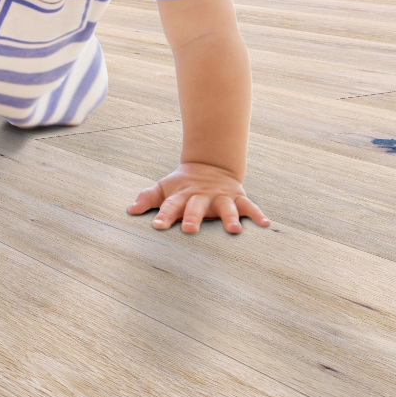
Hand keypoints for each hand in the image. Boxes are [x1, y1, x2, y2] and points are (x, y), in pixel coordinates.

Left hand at [128, 163, 268, 233]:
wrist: (209, 165)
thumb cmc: (182, 185)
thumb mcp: (164, 188)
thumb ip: (148, 198)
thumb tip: (130, 210)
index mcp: (181, 195)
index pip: (170, 205)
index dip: (164, 215)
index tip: (157, 225)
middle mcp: (201, 196)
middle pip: (196, 207)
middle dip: (193, 217)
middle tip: (190, 230)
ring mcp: (220, 197)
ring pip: (225, 207)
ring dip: (229, 218)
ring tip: (234, 231)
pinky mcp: (237, 197)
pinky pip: (249, 206)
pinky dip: (257, 214)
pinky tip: (265, 225)